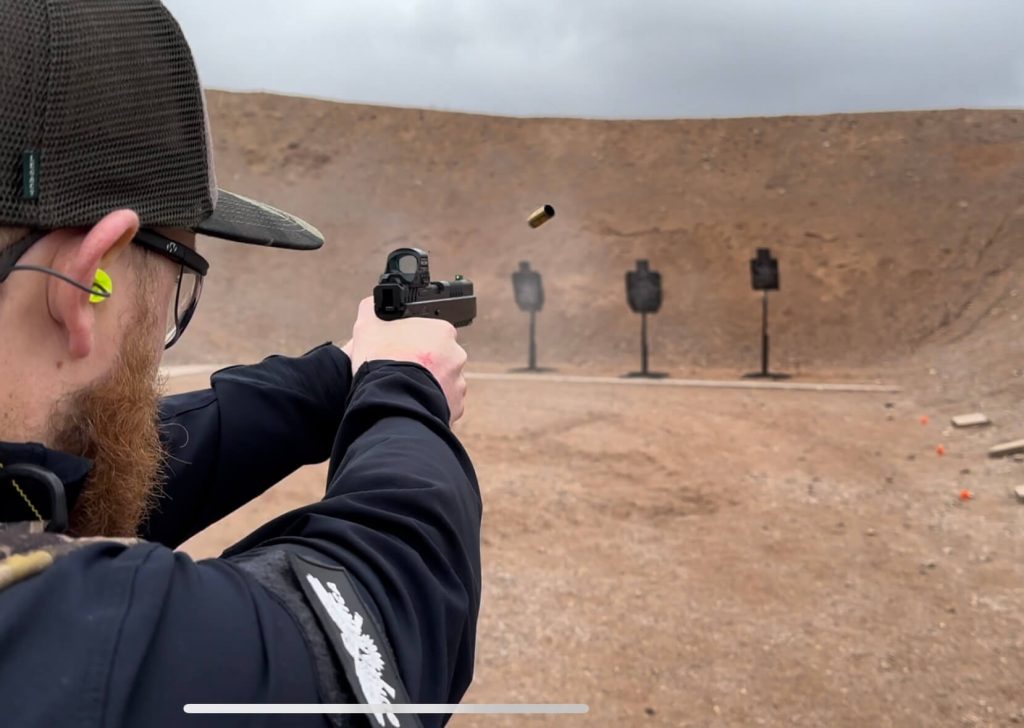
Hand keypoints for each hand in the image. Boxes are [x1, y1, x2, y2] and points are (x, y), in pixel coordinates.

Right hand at [344, 297, 467, 422]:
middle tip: (402, 370)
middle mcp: (456, 355)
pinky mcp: (456, 406)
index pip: (431, 333)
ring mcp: (458, 382)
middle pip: (439, 358)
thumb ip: (372, 310)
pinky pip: (444, 404)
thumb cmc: (381, 359)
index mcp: (442, 331)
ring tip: (405, 389)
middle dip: (424, 364)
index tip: (402, 351)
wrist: (390, 398)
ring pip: (443, 382)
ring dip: (429, 385)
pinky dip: (430, 404)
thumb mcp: (368, 325)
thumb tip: (373, 305)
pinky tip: (413, 403)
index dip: (414, 342)